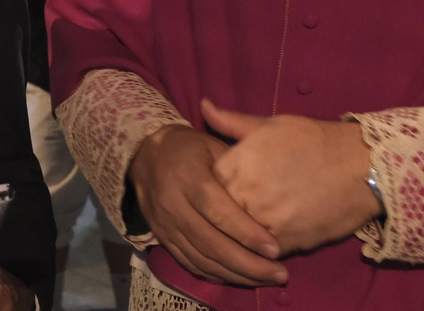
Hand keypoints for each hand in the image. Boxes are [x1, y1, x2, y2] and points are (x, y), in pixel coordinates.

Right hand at [127, 124, 288, 286]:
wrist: (144, 154)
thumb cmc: (187, 147)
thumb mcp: (212, 145)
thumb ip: (237, 167)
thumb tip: (270, 193)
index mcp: (188, 177)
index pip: (219, 212)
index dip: (247, 233)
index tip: (275, 249)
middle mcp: (173, 204)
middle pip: (212, 243)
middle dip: (248, 263)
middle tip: (279, 273)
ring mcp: (165, 225)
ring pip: (202, 259)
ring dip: (236, 274)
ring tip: (266, 279)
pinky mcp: (162, 238)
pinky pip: (189, 263)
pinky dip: (216, 275)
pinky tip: (238, 277)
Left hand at [203, 100, 380, 256]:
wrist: (361, 167)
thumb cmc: (314, 140)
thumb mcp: (269, 124)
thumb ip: (231, 122)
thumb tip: (203, 106)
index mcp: (237, 165)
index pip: (205, 185)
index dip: (209, 187)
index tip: (216, 187)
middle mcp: (245, 196)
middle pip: (218, 213)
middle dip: (220, 212)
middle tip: (227, 210)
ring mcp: (265, 223)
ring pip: (237, 236)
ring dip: (238, 233)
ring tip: (245, 227)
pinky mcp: (286, 244)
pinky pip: (262, 252)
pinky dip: (260, 248)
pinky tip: (264, 240)